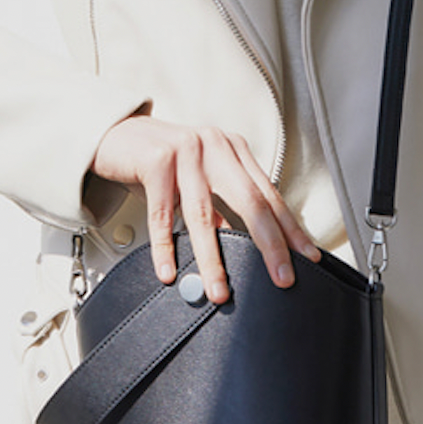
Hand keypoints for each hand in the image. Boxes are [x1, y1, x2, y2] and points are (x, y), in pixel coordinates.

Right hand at [91, 115, 318, 299]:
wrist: (116, 132)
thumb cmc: (160, 159)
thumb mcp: (198, 179)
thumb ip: (220, 207)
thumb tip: (242, 249)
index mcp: (233, 150)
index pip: (269, 194)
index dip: (290, 228)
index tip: (307, 257)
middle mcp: (216, 147)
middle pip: (251, 201)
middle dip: (270, 245)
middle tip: (283, 278)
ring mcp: (186, 151)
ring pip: (204, 215)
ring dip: (213, 260)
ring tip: (219, 290)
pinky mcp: (155, 160)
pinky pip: (161, 214)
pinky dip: (164, 247)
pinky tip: (168, 271)